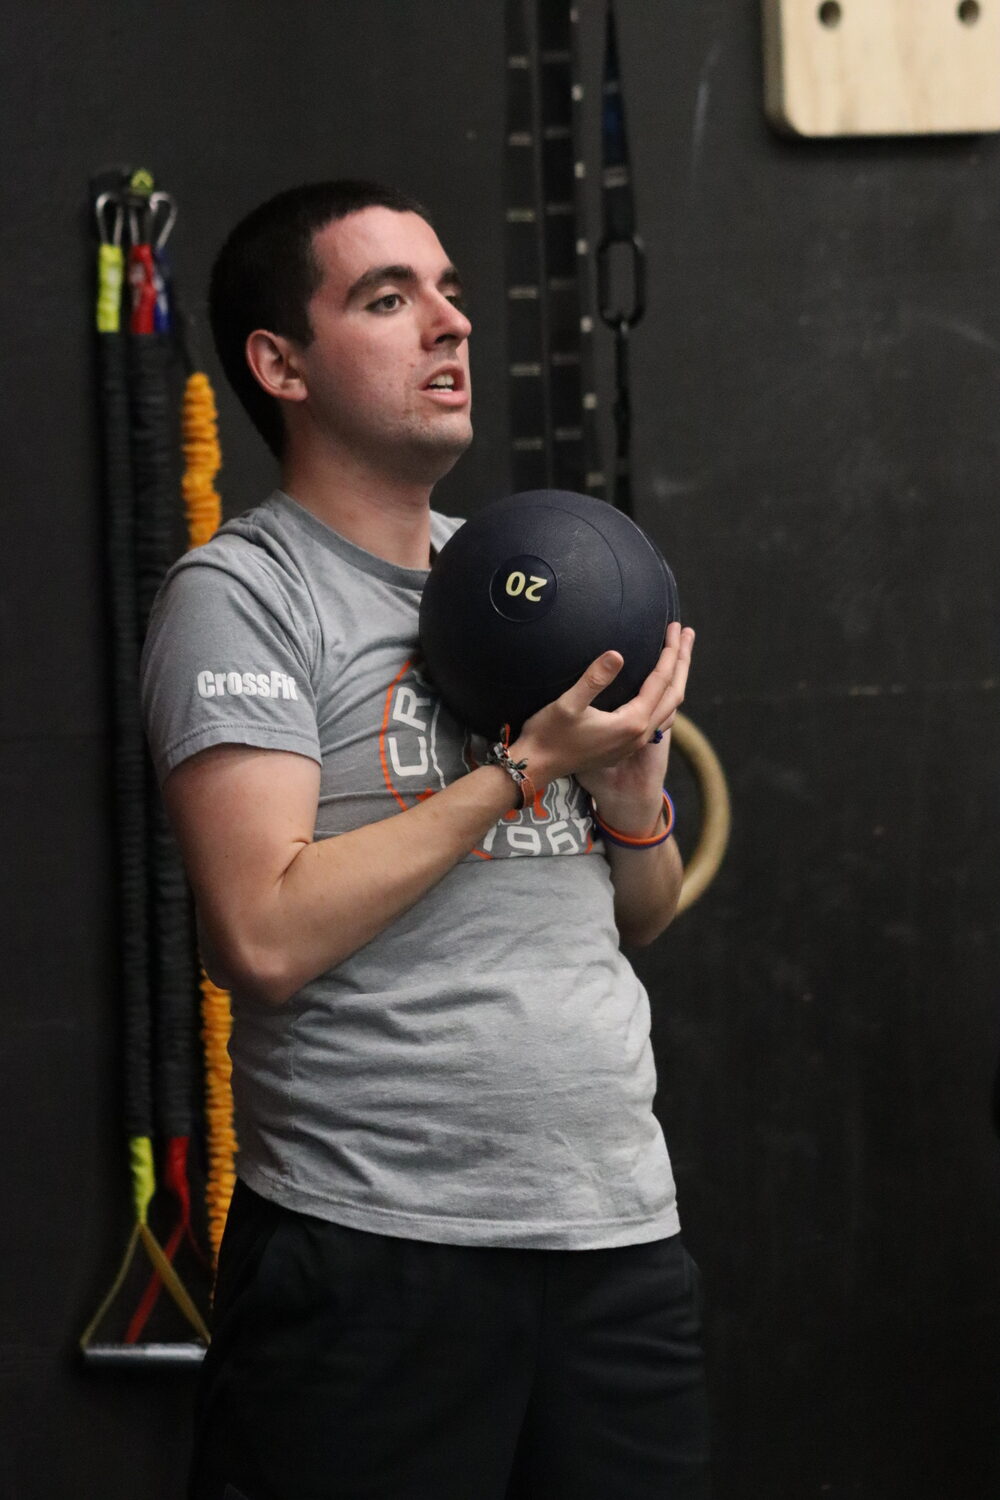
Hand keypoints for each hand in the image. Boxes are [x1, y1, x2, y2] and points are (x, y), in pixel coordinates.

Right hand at [510, 621, 694, 815]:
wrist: (537, 767)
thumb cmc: (548, 736)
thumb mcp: (568, 705)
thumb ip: (594, 679)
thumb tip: (616, 654)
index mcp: (631, 723)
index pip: (660, 681)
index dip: (670, 652)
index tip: (675, 628)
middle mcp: (639, 734)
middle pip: (674, 693)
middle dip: (682, 662)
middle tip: (688, 634)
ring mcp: (634, 743)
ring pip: (669, 708)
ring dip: (676, 680)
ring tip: (679, 656)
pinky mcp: (625, 745)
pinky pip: (658, 718)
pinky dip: (665, 696)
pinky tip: (658, 687)